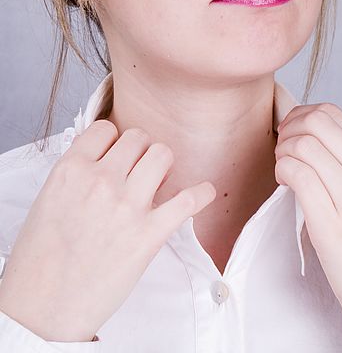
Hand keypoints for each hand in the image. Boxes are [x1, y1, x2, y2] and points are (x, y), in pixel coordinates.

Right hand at [0, 120, 215, 341]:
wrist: (43, 309)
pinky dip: (200, 194)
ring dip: (163, 165)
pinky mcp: (149, 234)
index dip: (113, 141)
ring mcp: (126, 206)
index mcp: (70, 170)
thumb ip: (78, 172)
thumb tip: (108, 154)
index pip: (106, 128)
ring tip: (158, 181)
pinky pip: (187, 200)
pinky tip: (203, 193)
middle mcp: (99, 181)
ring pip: (162, 154)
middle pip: (139, 138)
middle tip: (137, 171)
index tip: (116, 155)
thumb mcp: (48, 200)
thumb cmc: (40, 259)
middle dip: (140, 152)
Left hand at [274, 103, 341, 340]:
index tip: (291, 131)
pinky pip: (298, 175)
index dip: (301, 115)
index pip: (332, 113)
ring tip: (283, 169)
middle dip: (288, 128)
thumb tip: (311, 139)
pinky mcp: (333, 225)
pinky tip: (284, 183)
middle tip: (282, 147)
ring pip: (303, 145)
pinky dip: (282, 171)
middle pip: (315, 121)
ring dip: (282, 151)